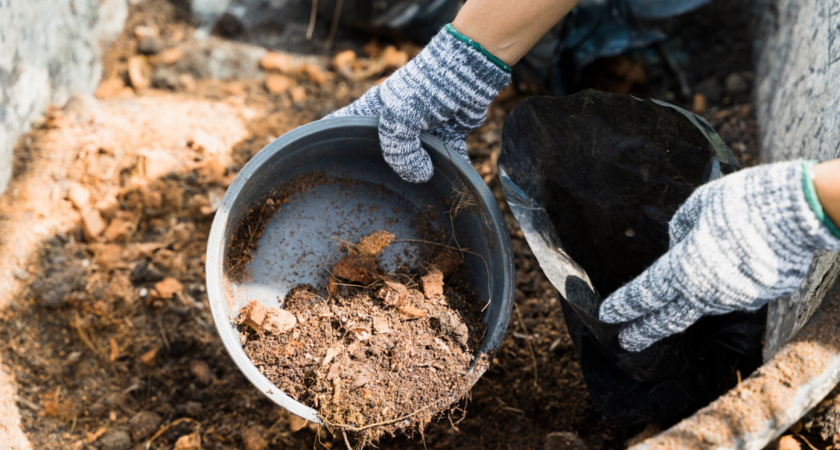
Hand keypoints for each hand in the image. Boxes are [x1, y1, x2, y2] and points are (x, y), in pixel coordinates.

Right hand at [329, 25, 510, 182]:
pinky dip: (450, 170)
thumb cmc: (424, 88)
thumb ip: (399, 152)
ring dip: (418, 176)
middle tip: (371, 196)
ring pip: (414, 160)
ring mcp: (420, 130)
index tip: (318, 166)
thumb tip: (418, 177)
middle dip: (378, 173)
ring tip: (413, 198)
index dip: (327, 143)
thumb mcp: (400, 119)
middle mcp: (394, 122)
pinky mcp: (447, 135)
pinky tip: (450, 187)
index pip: (341, 126)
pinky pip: (446, 158)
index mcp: (373, 112)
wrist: (468, 72)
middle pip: (380, 152)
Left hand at [599, 160, 839, 351]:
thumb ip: (680, 229)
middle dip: (646, 331)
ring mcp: (735, 299)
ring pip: (705, 302)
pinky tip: (734, 264)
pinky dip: (727, 283)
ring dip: (693, 296)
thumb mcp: (698, 205)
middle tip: (627, 342)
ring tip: (695, 277)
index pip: (644, 294)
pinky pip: (734, 291)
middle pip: (669, 319)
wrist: (799, 212)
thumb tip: (678, 246)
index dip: (624, 306)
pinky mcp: (761, 297)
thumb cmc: (741, 202)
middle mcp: (706, 292)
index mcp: (682, 269)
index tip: (606, 315)